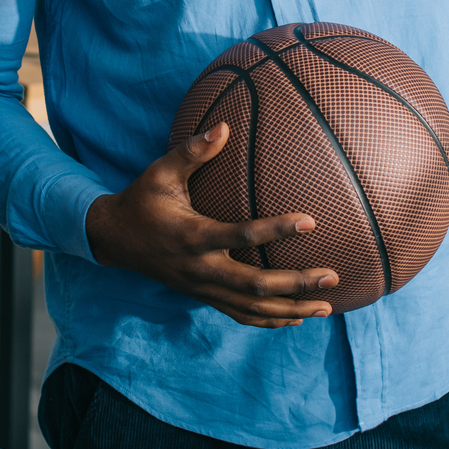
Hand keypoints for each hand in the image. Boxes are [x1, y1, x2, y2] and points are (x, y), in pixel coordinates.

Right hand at [85, 123, 336, 328]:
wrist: (116, 240)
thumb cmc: (142, 199)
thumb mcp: (160, 172)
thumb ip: (192, 151)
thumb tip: (225, 126)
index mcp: (192, 236)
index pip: (242, 235)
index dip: (277, 229)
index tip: (311, 221)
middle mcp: (200, 268)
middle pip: (256, 285)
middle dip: (296, 284)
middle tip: (332, 275)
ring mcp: (202, 288)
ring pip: (252, 308)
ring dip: (291, 310)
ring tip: (327, 307)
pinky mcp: (203, 296)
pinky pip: (239, 315)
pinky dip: (269, 321)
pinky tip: (296, 319)